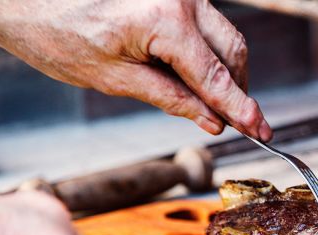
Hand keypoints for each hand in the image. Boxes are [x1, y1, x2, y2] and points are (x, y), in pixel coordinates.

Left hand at [0, 0, 271, 140]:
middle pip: (233, 51)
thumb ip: (171, 99)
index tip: (262, 131)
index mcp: (165, 20)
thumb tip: (212, 121)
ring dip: (224, 72)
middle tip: (237, 124)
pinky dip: (208, 53)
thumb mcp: (114, 79)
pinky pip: (207, 25)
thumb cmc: (55, 32)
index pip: (216, 76)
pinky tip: (193, 76)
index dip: (241, 108)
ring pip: (225, 37)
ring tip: (209, 103)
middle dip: (237, 89)